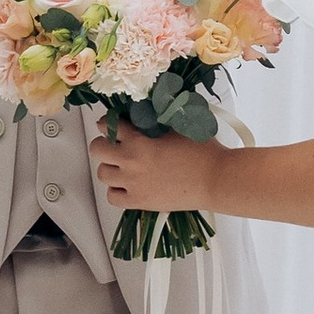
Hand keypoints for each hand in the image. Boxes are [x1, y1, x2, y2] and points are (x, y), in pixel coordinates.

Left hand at [89, 119, 220, 213]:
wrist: (215, 179)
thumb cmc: (204, 151)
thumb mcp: (179, 124)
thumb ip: (157, 117)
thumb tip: (144, 111)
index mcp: (139, 140)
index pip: (108, 126)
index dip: (108, 123)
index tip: (112, 125)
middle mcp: (131, 161)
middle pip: (97, 150)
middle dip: (103, 143)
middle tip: (113, 144)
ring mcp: (133, 183)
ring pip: (102, 173)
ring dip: (109, 166)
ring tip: (121, 164)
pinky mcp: (140, 201)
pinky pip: (112, 197)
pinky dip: (115, 189)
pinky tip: (126, 184)